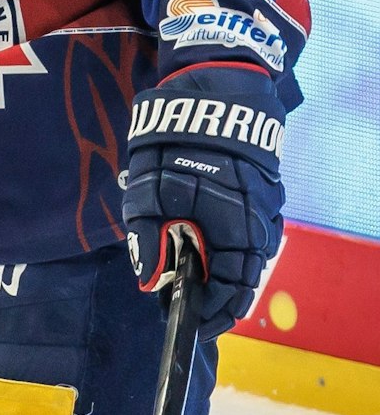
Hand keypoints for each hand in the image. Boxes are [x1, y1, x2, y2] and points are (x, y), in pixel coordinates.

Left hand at [123, 64, 285, 338]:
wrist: (215, 91)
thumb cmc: (175, 139)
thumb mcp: (148, 187)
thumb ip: (148, 235)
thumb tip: (148, 283)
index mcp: (235, 228)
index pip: (232, 291)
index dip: (210, 314)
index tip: (185, 324)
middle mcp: (260, 226)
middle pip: (241, 280)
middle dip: (212, 296)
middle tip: (180, 301)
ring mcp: (266, 210)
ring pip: (245, 259)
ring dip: (219, 272)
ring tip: (185, 274)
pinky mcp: (263, 197)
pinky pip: (248, 236)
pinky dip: (226, 248)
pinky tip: (202, 245)